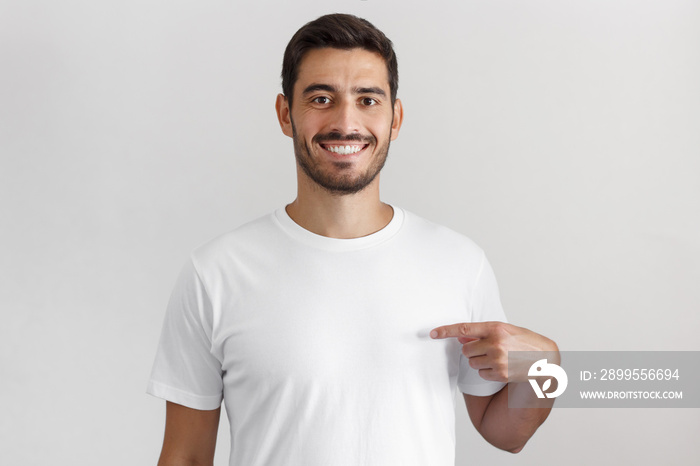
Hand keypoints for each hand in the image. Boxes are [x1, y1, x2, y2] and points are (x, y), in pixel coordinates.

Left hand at [430, 322, 558, 382]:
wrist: (545, 359)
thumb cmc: (524, 342)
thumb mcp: (505, 330)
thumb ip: (483, 333)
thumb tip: (460, 337)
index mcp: (495, 328)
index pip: (464, 328)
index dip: (445, 331)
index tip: (432, 333)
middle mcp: (495, 343)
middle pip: (466, 350)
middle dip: (472, 351)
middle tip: (487, 349)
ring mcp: (498, 359)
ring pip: (472, 363)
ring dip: (480, 362)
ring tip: (498, 358)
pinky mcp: (501, 374)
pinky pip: (481, 373)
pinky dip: (487, 372)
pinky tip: (501, 367)